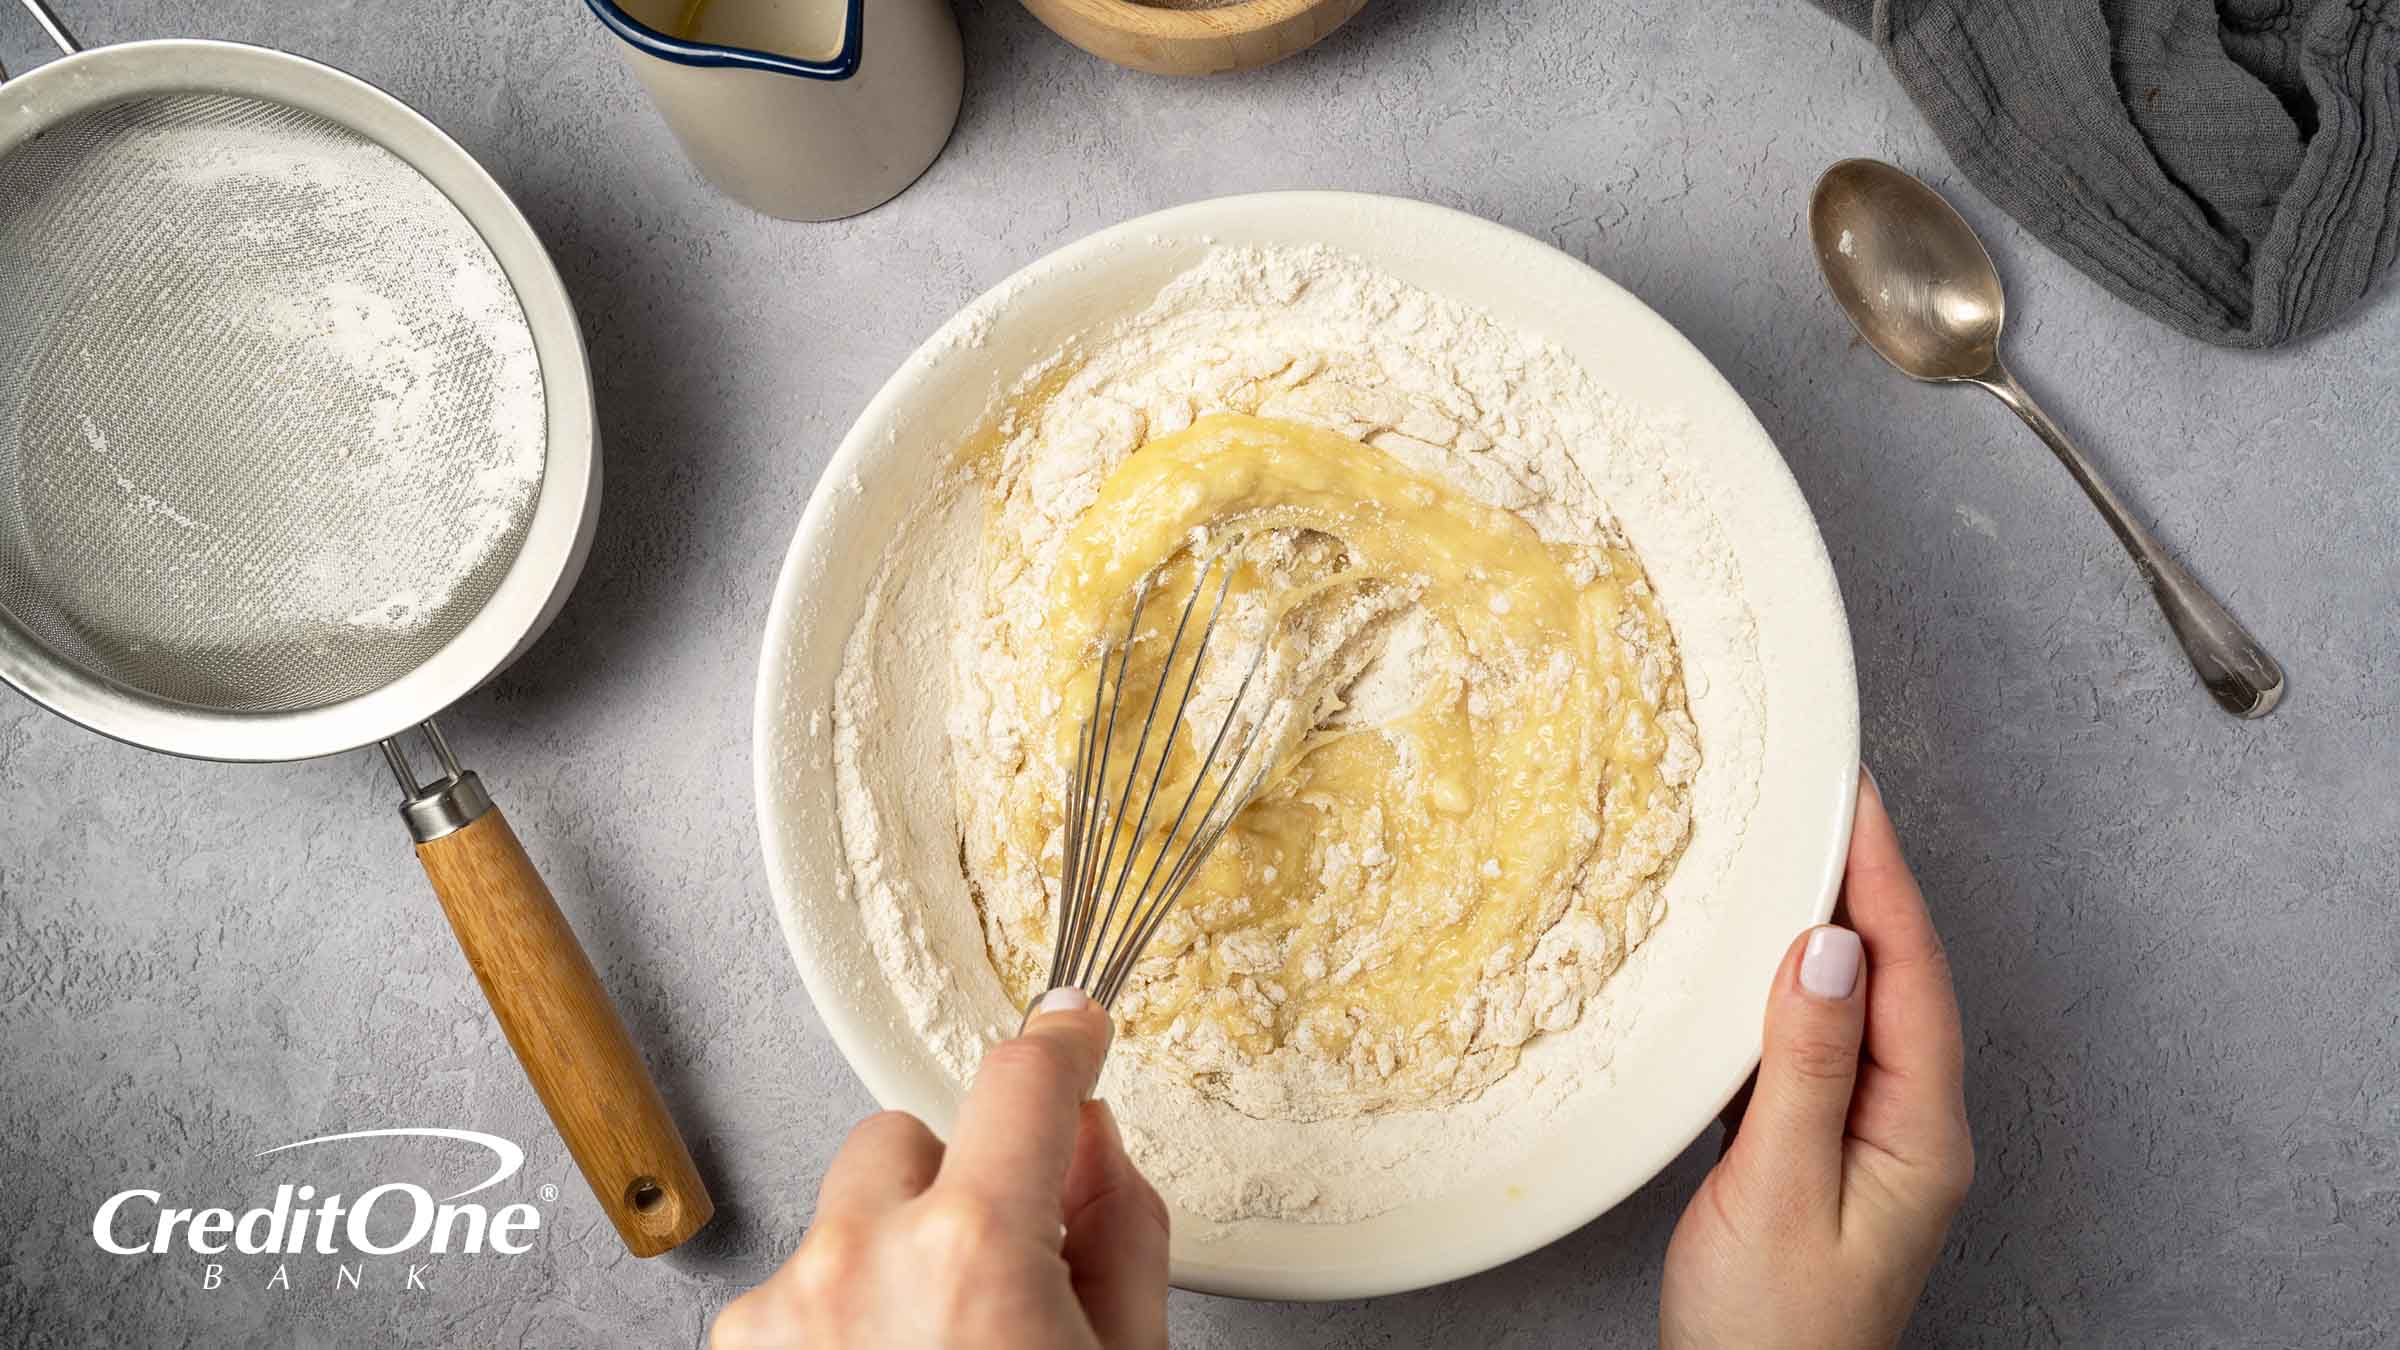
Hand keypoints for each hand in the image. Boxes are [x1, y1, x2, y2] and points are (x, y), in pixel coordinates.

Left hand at [711, 989, 1169, 1348]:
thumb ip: (1120, 1234)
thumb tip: (1093, 1144)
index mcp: (973, 1253)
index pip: (1022, 1082)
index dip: (1061, 1042)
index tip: (1071, 1026)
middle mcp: (859, 1262)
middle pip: (908, 1138)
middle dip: (957, 1185)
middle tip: (998, 1279)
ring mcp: (786, 1306)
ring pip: (847, 1213)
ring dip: (892, 1254)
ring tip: (934, 1346)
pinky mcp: (742, 1344)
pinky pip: (800, 1281)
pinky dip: (840, 1316)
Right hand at [1660, 769, 1973, 1349]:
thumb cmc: (1768, 1335)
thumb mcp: (1778, 1189)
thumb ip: (1805, 1066)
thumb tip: (1826, 947)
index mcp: (1921, 1134)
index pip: (1909, 971)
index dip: (1880, 874)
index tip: (1852, 794)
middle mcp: (1910, 1130)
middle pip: (1895, 976)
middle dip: (1862, 881)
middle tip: (1821, 798)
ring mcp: (1868, 1142)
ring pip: (1852, 1006)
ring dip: (1821, 928)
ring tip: (1787, 856)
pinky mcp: (1819, 1155)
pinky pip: (1813, 1045)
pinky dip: (1782, 990)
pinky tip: (1751, 965)